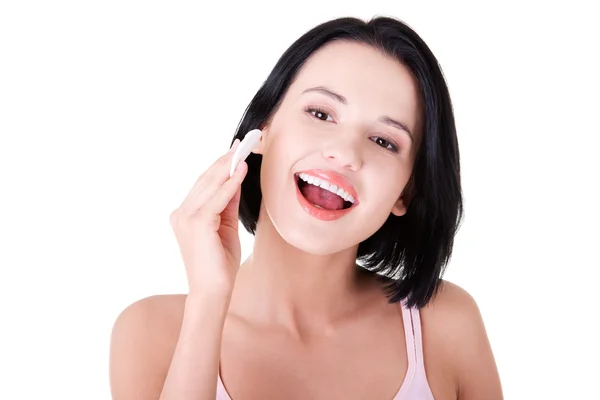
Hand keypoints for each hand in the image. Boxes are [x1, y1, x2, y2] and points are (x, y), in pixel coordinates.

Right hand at [169, 139, 247, 297]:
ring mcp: (186, 218)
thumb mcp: (226, 226)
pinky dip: (229, 184)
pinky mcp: (197, 224)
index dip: (219, 165)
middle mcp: (181, 213)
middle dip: (224, 160)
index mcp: (184, 214)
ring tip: (243, 151)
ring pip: (210, 185)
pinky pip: (217, 199)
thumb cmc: (219, 264)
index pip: (203, 184)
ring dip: (228, 167)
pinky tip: (240, 171)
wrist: (213, 292)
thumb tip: (236, 177)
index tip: (234, 149)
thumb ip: (228, 202)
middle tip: (242, 143)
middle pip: (205, 180)